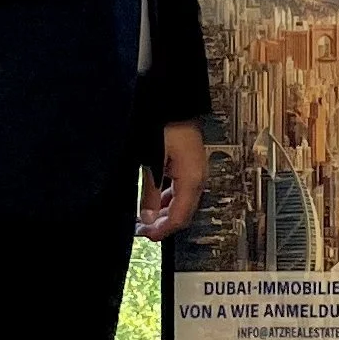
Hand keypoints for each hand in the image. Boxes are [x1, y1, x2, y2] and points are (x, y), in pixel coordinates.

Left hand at [138, 118, 208, 241]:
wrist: (175, 103)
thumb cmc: (166, 127)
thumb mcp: (152, 162)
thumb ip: (150, 192)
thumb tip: (147, 216)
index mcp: (191, 180)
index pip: (179, 218)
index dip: (162, 231)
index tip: (146, 236)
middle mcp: (197, 178)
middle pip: (183, 213)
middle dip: (162, 224)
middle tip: (142, 228)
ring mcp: (195, 172)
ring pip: (181, 202)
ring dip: (164, 212)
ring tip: (145, 216)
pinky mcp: (190, 165)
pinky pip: (181, 190)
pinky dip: (168, 199)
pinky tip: (154, 199)